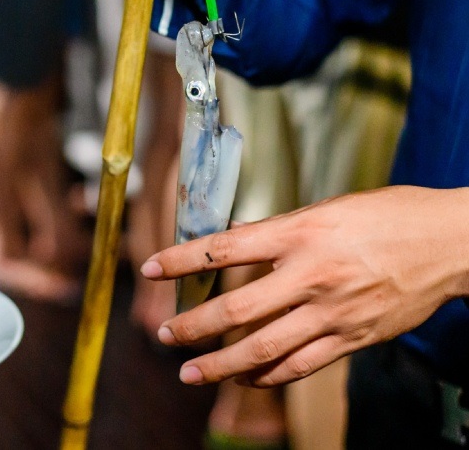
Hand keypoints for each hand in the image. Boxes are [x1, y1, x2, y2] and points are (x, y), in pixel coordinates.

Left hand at [139, 186, 468, 386]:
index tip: (150, 268)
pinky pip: (300, 365)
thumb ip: (278, 230)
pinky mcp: (353, 338)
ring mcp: (333, 312)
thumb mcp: (327, 209)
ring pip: (264, 349)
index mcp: (300, 233)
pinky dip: (267, 376)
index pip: (224, 248)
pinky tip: (244, 378)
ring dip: (220, 365)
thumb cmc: (389, 215)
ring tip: (190, 372)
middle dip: (194, 326)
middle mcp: (312, 275)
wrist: (453, 241)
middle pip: (238, 310)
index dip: (181, 260)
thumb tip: (233, 242)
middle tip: (166, 333)